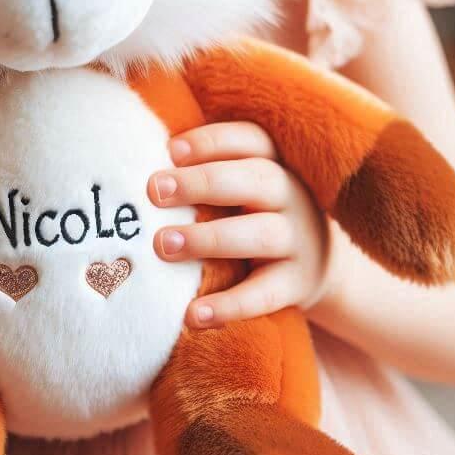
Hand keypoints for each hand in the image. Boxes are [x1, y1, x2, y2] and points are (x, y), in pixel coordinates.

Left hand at [148, 122, 330, 329]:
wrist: (317, 263)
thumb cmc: (252, 209)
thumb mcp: (241, 182)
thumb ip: (204, 168)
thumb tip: (137, 158)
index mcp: (276, 161)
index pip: (251, 139)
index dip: (212, 141)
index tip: (171, 150)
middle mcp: (292, 195)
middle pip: (257, 179)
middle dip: (204, 182)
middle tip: (155, 191)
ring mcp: (299, 240)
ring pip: (262, 234)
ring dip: (209, 238)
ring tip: (162, 245)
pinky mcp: (298, 285)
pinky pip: (265, 295)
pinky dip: (229, 305)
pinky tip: (192, 314)